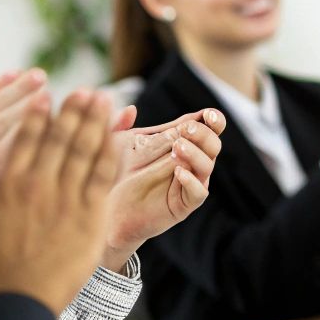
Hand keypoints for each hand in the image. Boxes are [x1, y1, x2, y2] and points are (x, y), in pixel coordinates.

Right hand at [0, 89, 122, 315]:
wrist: (16, 304)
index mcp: (8, 185)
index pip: (25, 139)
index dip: (37, 115)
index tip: (45, 95)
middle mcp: (38, 186)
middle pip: (60, 138)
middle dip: (73, 110)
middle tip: (83, 91)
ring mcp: (65, 200)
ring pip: (84, 150)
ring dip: (94, 121)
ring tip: (103, 100)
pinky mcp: (89, 216)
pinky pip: (102, 176)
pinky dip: (108, 151)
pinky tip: (114, 134)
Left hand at [100, 108, 226, 268]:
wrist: (106, 210)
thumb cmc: (114, 175)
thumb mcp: (115, 146)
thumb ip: (119, 125)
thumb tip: (131, 109)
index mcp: (182, 143)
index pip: (208, 128)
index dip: (213, 119)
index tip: (206, 114)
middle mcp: (190, 163)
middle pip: (213, 144)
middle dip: (203, 134)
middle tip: (184, 130)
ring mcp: (187, 184)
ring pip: (208, 166)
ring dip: (196, 153)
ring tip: (177, 147)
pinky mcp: (182, 205)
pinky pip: (198, 193)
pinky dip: (192, 181)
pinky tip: (178, 172)